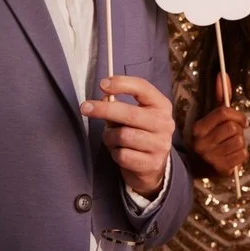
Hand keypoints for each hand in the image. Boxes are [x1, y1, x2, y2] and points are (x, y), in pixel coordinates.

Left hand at [81, 75, 174, 196]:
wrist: (152, 166)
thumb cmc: (138, 134)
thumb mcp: (133, 116)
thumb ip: (119, 106)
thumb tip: (104, 99)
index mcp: (162, 106)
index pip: (143, 88)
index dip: (122, 84)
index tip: (102, 84)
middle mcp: (165, 123)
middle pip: (130, 113)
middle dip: (104, 109)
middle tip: (85, 107)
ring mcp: (160, 144)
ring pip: (123, 136)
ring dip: (109, 137)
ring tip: (111, 139)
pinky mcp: (151, 163)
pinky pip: (122, 155)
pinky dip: (114, 153)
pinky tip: (119, 152)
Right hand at [192, 103, 247, 176]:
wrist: (198, 166)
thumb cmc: (211, 137)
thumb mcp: (212, 118)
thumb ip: (219, 97)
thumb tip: (223, 75)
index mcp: (198, 128)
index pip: (223, 112)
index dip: (238, 115)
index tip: (242, 121)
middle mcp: (201, 142)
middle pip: (233, 128)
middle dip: (239, 131)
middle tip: (234, 136)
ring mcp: (210, 157)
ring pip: (239, 141)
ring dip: (240, 143)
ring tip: (232, 146)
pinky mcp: (220, 168)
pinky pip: (242, 155)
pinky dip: (242, 154)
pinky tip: (233, 156)